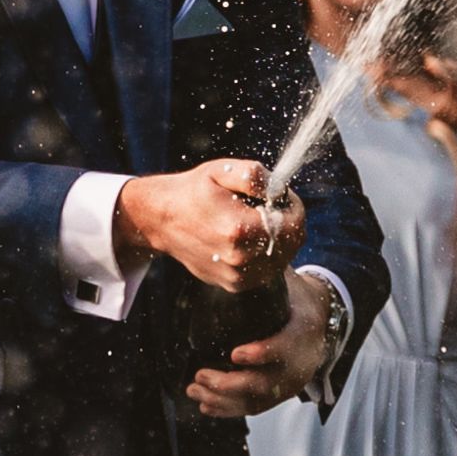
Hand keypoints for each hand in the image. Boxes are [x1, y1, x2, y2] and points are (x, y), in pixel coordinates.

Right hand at [116, 159, 303, 290]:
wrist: (162, 220)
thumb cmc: (194, 192)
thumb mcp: (221, 171)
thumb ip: (254, 176)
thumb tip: (279, 189)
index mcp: (239, 230)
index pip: (294, 225)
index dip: (294, 207)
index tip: (280, 196)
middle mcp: (239, 259)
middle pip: (291, 244)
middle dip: (287, 222)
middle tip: (269, 207)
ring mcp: (236, 276)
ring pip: (281, 259)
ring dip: (277, 240)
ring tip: (256, 222)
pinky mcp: (233, 284)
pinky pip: (266, 270)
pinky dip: (265, 254)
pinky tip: (248, 239)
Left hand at [185, 269, 334, 419]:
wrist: (319, 321)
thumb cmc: (294, 299)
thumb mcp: (287, 283)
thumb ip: (263, 274)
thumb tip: (234, 257)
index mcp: (303, 331)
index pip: (284, 347)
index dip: (262, 354)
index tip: (235, 353)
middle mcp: (300, 363)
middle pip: (265, 383)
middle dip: (229, 384)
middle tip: (199, 374)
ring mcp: (289, 382)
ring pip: (255, 400)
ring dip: (221, 399)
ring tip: (193, 389)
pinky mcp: (279, 395)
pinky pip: (254, 408)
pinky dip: (229, 409)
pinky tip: (205, 405)